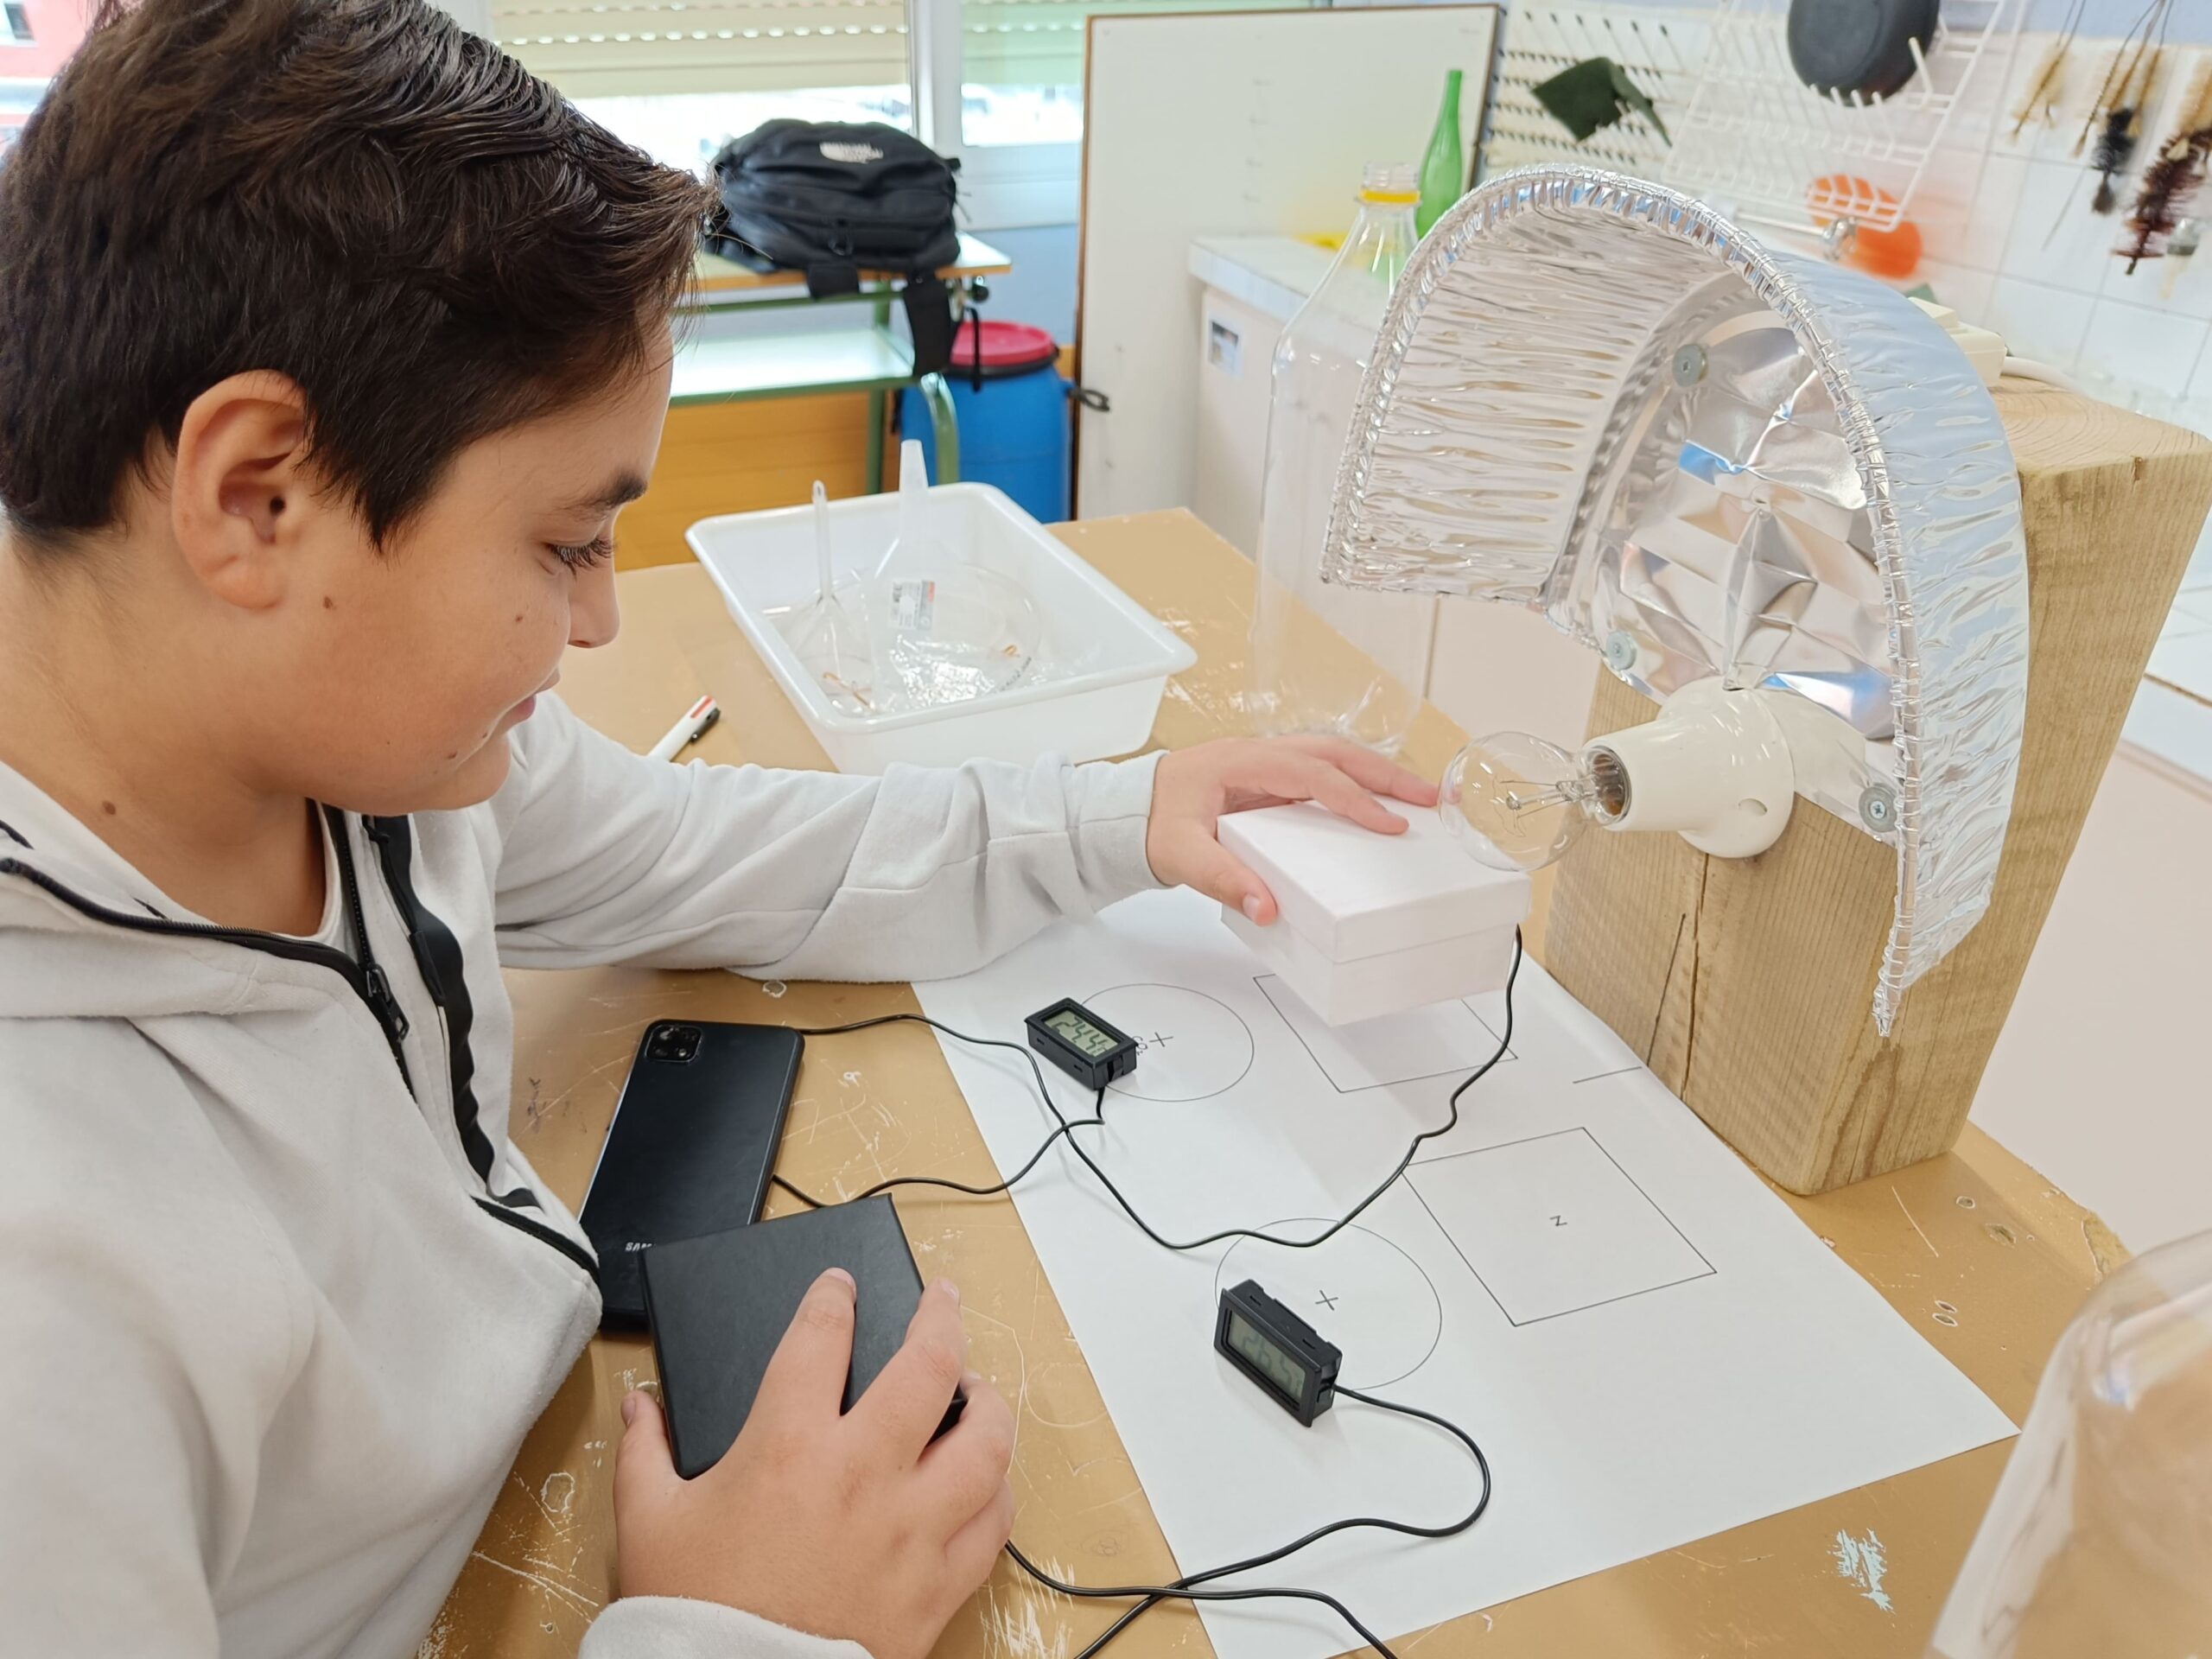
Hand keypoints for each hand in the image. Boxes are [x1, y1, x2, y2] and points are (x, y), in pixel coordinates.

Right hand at [612, 1270, 1015, 1658]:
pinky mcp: (935, 1586)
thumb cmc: (693, 1616)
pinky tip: (988, 1480)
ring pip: (984, 1443)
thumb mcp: (649, 1522)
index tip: (840, 1286)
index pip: (820, 1337)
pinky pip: (992, 1526)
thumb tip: (641, 1407)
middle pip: (928, 1365)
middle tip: (940, 1300)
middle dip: (940, 1317)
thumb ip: (644, 1453)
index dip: (832, 1298)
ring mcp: (909, 1530)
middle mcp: (861, 1475)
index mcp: (788, 1447)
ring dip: (988, 1405)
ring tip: (977, 1389)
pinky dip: (997, 1493)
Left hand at [1146, 736, 1439, 923]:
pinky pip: (1321, 774)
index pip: (1313, 776)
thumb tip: (1264, 905)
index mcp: (1242, 762)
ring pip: (1333, 756)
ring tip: (1417, 797)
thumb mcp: (1179, 855)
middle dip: (1385, 773)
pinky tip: (1376, 804)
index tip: (1389, 825)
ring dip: (1376, 773)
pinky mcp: (1270, 780)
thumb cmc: (1151, 822)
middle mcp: (1260, 754)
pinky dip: (1354, 783)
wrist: (1127, 811)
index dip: (1354, 800)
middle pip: (1335, 752)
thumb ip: (1221, 878)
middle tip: (1429, 798)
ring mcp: (1266, 763)